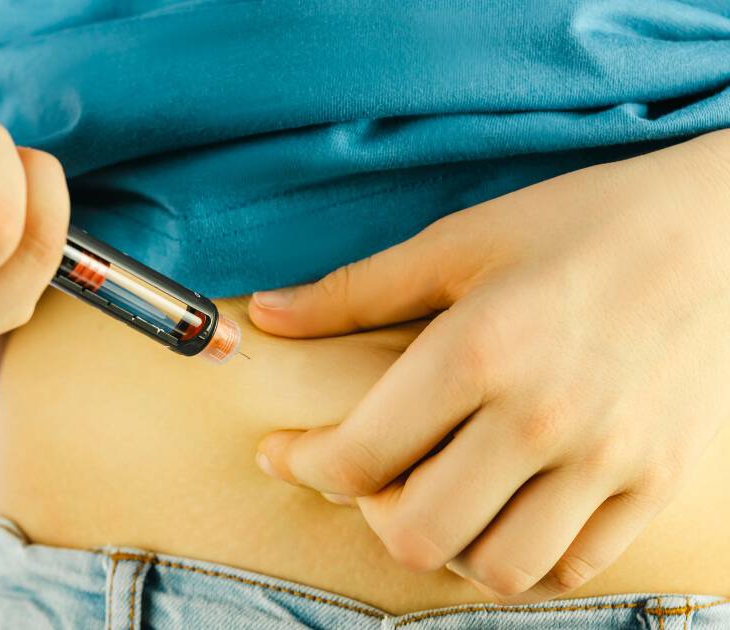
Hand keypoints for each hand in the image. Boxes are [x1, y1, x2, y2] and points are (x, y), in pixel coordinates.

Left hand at [249, 131, 729, 602]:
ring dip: (448, 545)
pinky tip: (504, 507)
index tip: (283, 454)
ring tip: (438, 495)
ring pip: (496, 567)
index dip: (302, 464)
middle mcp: (543, 418)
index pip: (360, 456)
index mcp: (480, 351)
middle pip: (419, 533)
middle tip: (368, 476)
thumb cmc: (582, 224)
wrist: (723, 229)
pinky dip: (522, 554)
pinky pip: (573, 566)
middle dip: (369, 513)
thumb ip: (355, 289)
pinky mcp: (657, 483)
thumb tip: (266, 316)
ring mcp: (608, 460)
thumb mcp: (460, 240)